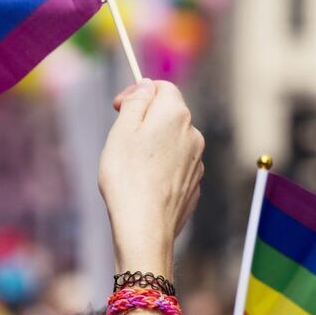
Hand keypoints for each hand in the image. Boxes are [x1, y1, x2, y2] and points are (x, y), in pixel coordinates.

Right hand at [99, 79, 204, 276]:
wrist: (145, 227)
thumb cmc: (128, 176)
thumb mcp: (123, 129)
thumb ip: (137, 101)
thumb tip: (147, 86)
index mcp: (176, 115)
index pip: (162, 87)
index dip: (139, 91)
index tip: (118, 107)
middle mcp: (194, 134)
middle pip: (169, 114)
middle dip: (145, 120)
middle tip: (120, 139)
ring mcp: (197, 161)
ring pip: (173, 141)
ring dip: (153, 146)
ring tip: (130, 166)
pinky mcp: (194, 184)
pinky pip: (176, 166)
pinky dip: (161, 168)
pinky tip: (144, 184)